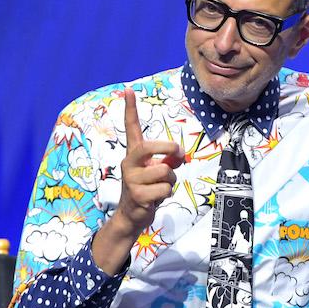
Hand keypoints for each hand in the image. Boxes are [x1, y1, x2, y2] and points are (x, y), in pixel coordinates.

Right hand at [115, 87, 183, 233]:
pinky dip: (167, 194)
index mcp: (134, 155)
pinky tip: (157, 199)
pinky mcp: (137, 195)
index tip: (128, 90)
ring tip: (161, 188)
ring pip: (164, 171)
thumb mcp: (156, 172)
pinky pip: (164, 189)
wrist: (131, 216)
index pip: (131, 128)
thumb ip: (167, 160)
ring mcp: (132, 179)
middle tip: (179, 154)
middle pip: (148, 147)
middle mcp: (129, 163)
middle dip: (168, 148)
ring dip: (171, 181)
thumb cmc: (146, 190)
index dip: (130, 109)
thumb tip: (180, 154)